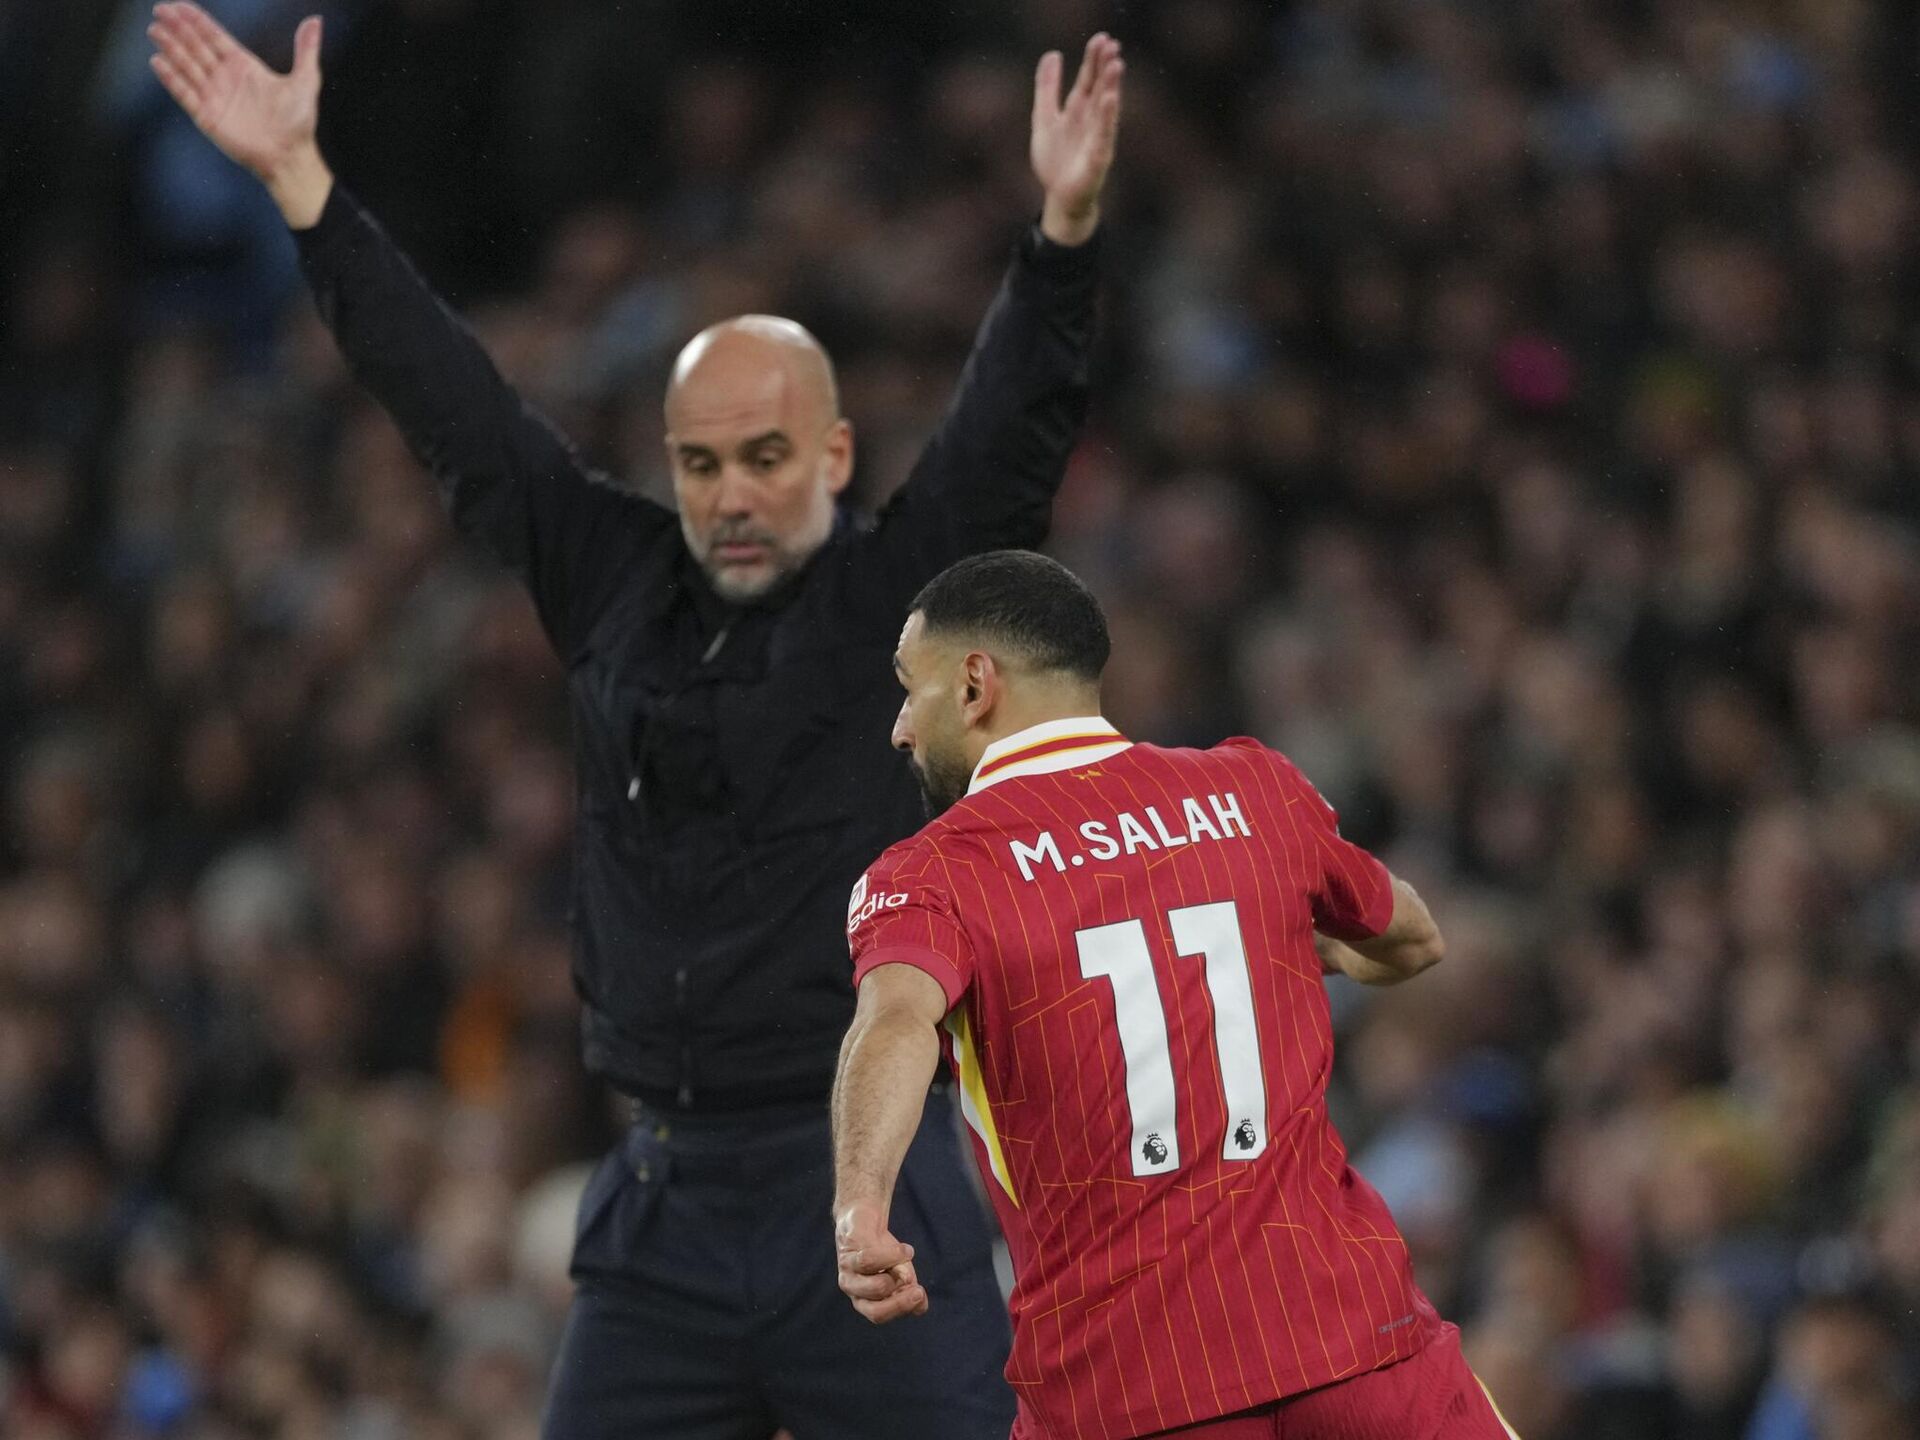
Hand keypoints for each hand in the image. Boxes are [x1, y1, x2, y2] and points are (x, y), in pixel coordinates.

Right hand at [148, 3, 332, 226]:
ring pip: (187, 66)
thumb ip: (306, 50)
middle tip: (160, 9)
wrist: (290, 157)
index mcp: (244, 66)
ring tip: (155, 30)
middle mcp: (225, 78)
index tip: (179, 5)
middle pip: (196, 47)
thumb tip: (316, 20)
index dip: (197, 21)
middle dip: (178, 28)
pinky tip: (158, 61)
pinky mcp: (206, 116)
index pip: (215, 37)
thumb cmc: (298, 122)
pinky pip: (185, 93)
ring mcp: (214, 96)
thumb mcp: (306, 81)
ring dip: (171, 48)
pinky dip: (171, 78)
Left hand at [834, 1200, 928, 1323]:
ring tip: (906, 1257)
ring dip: (898, 1273)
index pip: (879, 1315)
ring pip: (875, 1286)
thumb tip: (921, 1306)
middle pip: (874, 1309)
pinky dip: (894, 1254)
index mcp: (864, 1299)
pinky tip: (905, 1249)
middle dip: (900, 1301)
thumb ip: (910, 1291)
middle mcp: (852, 1290)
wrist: (866, 1219)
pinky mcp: (847, 1252)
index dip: (901, 1308)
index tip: (920, 1293)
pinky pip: (871, 1260)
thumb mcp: (902, 1273)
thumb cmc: (884, 1252)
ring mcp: (847, 1272)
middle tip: (918, 1288)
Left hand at [1032, 32, 1124, 246]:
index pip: (1088, 79)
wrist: (1059, 198)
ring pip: (1106, 108)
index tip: (1101, 38)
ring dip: (1112, 87)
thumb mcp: (1044, 118)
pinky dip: (1106, 118)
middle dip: (1106, 67)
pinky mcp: (1097, 159)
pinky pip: (1103, 135)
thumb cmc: (1055, 161)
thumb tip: (1052, 54)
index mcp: (1079, 110)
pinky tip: (1109, 101)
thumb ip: (1047, 89)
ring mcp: (1097, 139)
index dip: (1094, 60)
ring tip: (1116, 65)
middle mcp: (1091, 121)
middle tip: (1112, 45)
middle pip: (1100, 89)